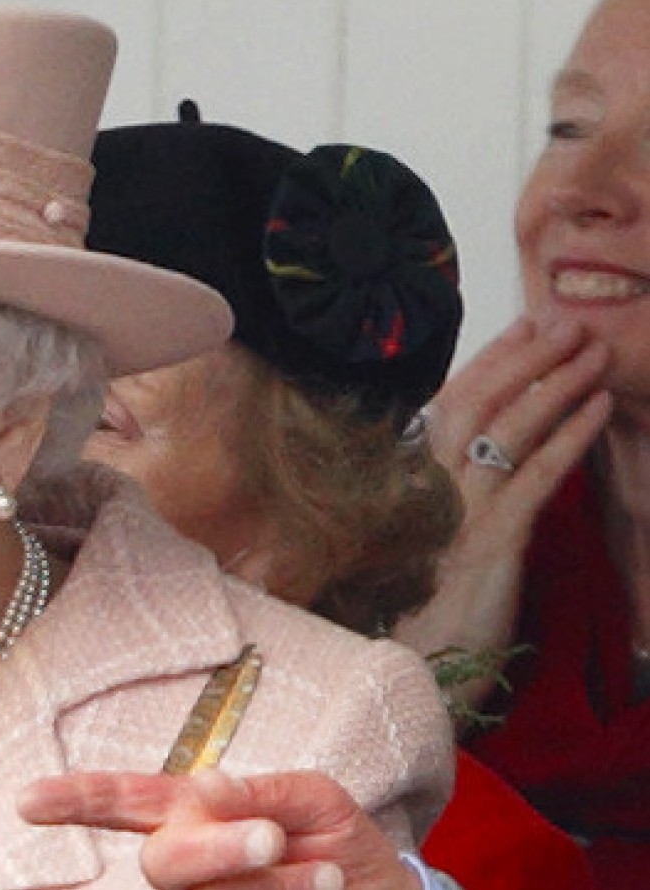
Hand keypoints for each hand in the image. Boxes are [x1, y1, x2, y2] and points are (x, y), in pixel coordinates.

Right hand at [18, 769, 414, 889]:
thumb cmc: (341, 844)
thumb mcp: (315, 800)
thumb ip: (261, 791)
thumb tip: (202, 786)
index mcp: (190, 814)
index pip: (122, 802)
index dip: (74, 801)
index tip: (27, 803)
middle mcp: (187, 861)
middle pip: (161, 864)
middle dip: (213, 850)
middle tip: (270, 838)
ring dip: (272, 883)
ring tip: (327, 875)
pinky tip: (327, 886)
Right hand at [392, 317, 610, 706]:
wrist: (408, 677)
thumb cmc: (413, 615)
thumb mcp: (419, 544)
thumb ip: (435, 498)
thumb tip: (468, 458)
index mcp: (405, 483)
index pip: (447, 404)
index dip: (489, 361)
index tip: (524, 327)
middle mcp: (425, 488)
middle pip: (477, 404)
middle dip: (527, 358)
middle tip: (568, 324)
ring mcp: (457, 512)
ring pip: (508, 430)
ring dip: (556, 384)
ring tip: (594, 354)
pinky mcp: (492, 543)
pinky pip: (537, 476)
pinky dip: (570, 437)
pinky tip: (599, 410)